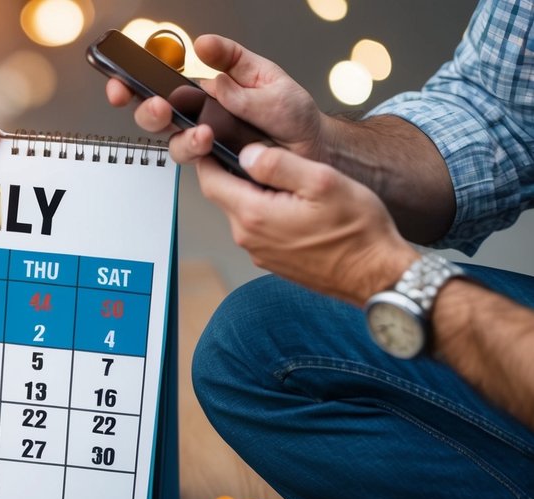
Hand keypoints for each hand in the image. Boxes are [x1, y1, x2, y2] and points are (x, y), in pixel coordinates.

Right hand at [110, 34, 326, 164]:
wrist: (314, 152)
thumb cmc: (292, 115)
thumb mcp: (268, 76)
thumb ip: (235, 66)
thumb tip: (204, 47)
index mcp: (208, 89)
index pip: (165, 82)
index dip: (136, 81)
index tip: (122, 79)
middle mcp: (200, 117)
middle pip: (156, 115)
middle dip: (147, 111)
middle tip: (159, 107)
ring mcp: (206, 144)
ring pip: (173, 142)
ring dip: (181, 137)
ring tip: (201, 133)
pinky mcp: (215, 167)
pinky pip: (197, 164)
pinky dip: (199, 152)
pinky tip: (211, 143)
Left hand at [197, 143, 417, 305]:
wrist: (375, 275)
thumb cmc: (356, 230)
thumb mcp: (320, 181)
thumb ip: (277, 164)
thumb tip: (246, 153)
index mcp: (254, 215)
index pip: (210, 181)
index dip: (207, 157)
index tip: (211, 138)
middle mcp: (248, 238)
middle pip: (225, 195)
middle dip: (233, 171)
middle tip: (258, 151)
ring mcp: (259, 252)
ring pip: (243, 211)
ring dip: (255, 192)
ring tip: (285, 178)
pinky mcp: (272, 260)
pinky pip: (259, 228)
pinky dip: (267, 211)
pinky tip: (294, 204)